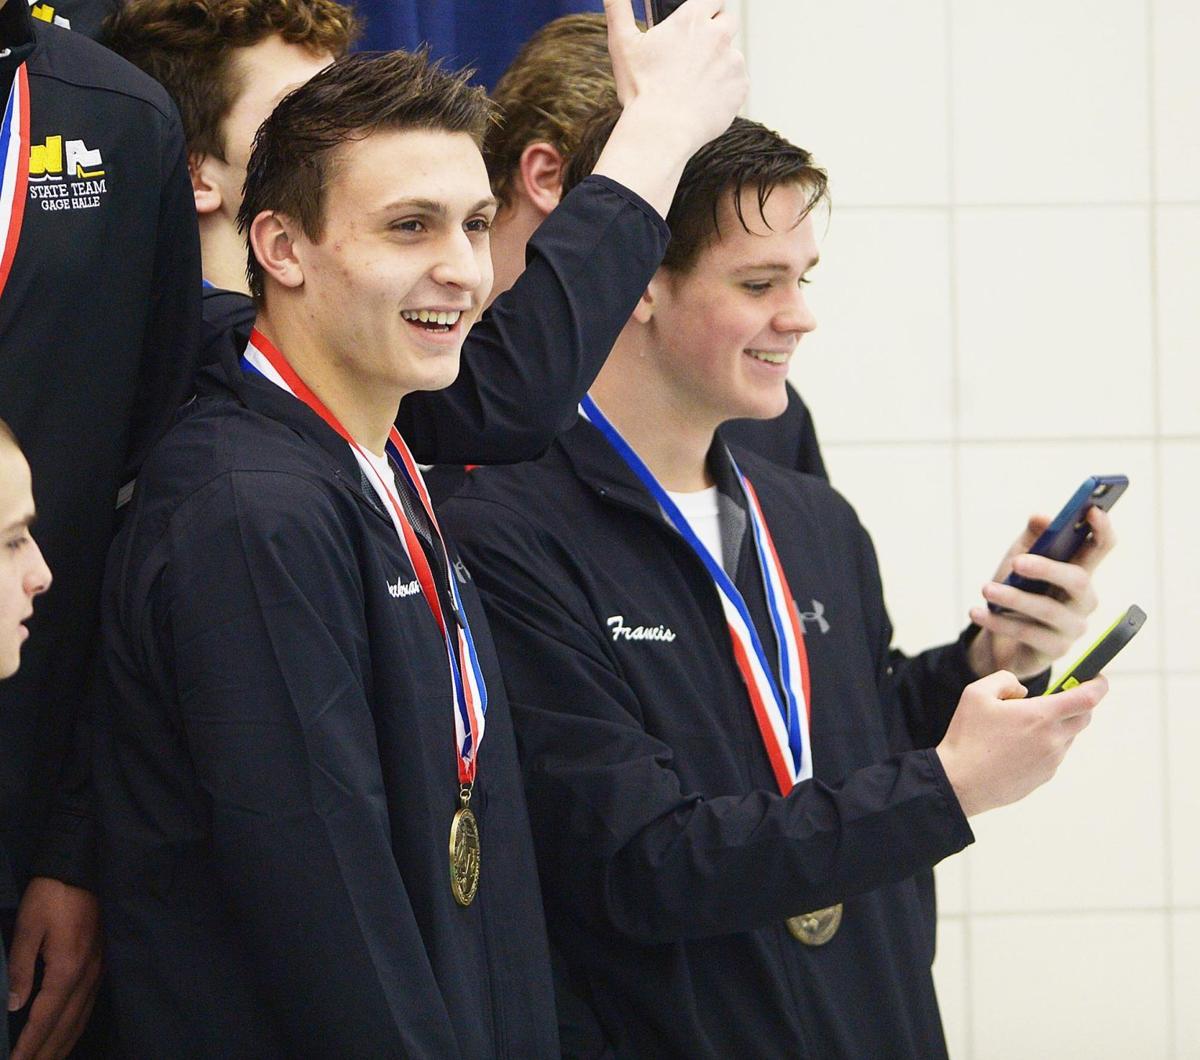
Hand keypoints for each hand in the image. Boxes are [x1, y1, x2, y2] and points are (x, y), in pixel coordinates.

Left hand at [7, 877, 102, 1059]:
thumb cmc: (50, 897)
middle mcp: (87, 975)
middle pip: (66, 1026)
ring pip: (80, 1018)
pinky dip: (76, 1026)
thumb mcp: (27, 928)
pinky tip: (68, 1033)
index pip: (44, 1019)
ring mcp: (97, 970)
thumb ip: (20, 968)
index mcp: (66, 969)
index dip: (28, 1045)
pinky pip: (88, 1005)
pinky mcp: (101, 964)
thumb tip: (14, 1005)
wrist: (82, 870)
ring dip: (63, 1044)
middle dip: (46, 1052)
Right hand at [594, 0, 747, 215]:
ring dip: (719, 64)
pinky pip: (737, 83)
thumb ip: (618, 10)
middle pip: (728, 21)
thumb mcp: (622, 44)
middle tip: (695, 56)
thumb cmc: (641, 90)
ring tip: (694, 86)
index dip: (706, 10)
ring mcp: (733, 62)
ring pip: (732, 55)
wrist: (661, 132)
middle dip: (716, 33)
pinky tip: (703, 101)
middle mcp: (718, 35)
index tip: (697, 25)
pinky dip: (725, 90)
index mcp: (692, 19)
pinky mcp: (740, 88)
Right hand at [936, 670, 1107, 817]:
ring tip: (1020, 726)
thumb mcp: (976, 694)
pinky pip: (1054, 754)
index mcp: (1040, 716)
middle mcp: (1053, 739)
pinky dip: (1044, 744)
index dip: (1098, 685)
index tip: (1097, 678)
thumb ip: (1005, 680)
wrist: (959, 782)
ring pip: (1067, 736)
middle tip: (1055, 697)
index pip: (1087, 698)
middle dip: (1077, 703)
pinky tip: (1015, 746)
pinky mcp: (1045, 777)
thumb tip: (1023, 691)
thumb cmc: (966, 738)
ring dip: (1056, 725)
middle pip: (1084, 717)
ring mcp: (1051, 761)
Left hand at [967, 506, 1115, 680]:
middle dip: (1047, 568)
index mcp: (1081, 570)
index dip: (1102, 529)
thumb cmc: (1017, 591)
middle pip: (1078, 580)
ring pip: (1048, 609)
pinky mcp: (1056, 650)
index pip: (1102, 548)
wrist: (1001, 640)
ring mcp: (1073, 627)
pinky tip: (976, 611)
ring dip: (1013, 598)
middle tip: (1017, 562)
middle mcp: (1084, 599)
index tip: (1091, 510)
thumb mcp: (1019, 559)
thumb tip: (1041, 517)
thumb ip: (1033, 537)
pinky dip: (998, 621)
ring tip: (985, 589)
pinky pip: (1027, 634)